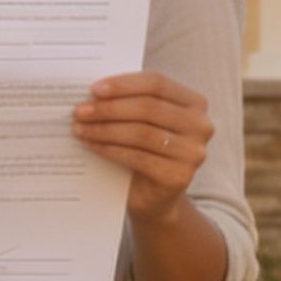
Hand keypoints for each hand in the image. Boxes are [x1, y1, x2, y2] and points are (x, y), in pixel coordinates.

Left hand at [72, 73, 210, 221]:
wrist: (154, 197)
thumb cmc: (145, 150)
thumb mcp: (142, 120)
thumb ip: (130, 102)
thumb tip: (94, 92)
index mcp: (194, 103)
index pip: (157, 83)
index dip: (124, 84)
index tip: (94, 89)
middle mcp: (201, 125)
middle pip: (148, 108)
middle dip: (109, 108)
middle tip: (80, 111)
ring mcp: (193, 152)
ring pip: (142, 133)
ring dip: (105, 129)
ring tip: (80, 128)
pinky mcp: (180, 176)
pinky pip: (138, 157)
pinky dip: (111, 150)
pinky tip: (92, 145)